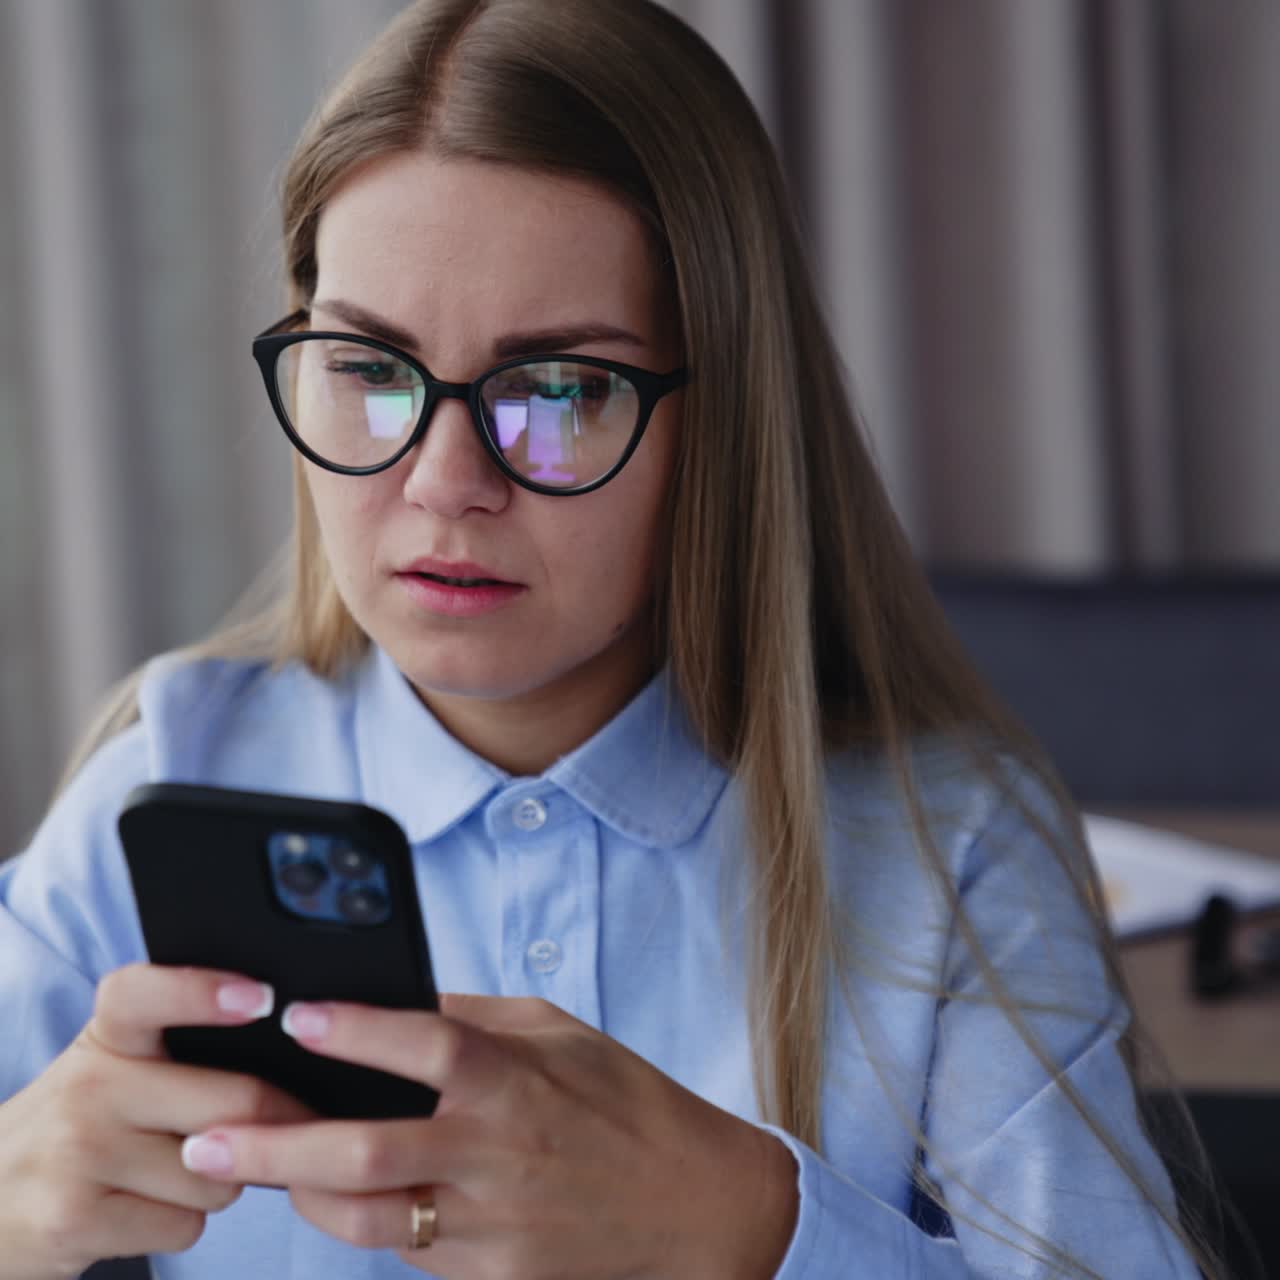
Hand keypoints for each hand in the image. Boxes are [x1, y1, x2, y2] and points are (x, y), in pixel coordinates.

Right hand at [0, 964, 311, 1278]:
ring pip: (219, 1176)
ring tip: (170, 1174)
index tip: (261, 999)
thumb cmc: (78, 1130)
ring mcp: (78, 1154)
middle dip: (277, 1126)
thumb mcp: (112, 1070)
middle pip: (234, 1102)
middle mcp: (87, 1087)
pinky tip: (139, 1212)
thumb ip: (181, 1052)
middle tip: (283, 1127)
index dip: (203, 991)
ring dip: (219, 1184)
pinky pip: (185, 1227)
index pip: (142, 993)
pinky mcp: (74, 1219)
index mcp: (104, 1038)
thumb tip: (295, 1058)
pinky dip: (180, 1226)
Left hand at [181, 995, 799, 1278]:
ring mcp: (490, 1223)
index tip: (294, 1014)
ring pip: (367, 1220)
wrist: (691, 1203)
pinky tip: (337, 1198)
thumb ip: (477, 1018)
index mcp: (516, 1079)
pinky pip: (406, 1253)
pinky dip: (364, 1223)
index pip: (425, 1044)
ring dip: (299, 1197)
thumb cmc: (623, 1101)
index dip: (355, 1028)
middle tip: (210, 1137)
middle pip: (367, 1151)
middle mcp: (496, 1152)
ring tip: (256, 1169)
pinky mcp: (489, 1275)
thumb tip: (404, 999)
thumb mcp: (559, 1034)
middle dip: (276, 1146)